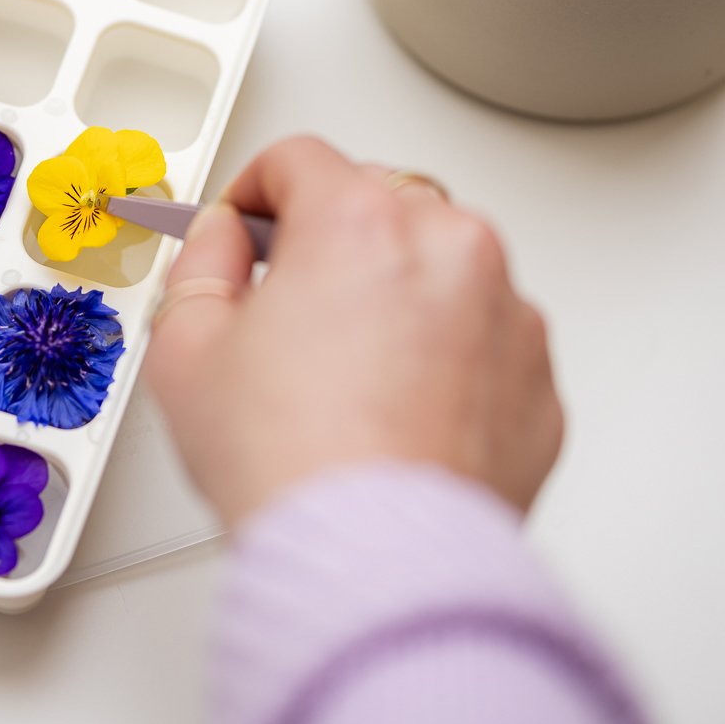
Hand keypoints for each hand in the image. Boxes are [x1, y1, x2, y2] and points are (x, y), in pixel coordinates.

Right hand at [146, 136, 563, 528]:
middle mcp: (448, 247)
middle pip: (380, 200)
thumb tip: (223, 240)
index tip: (246, 225)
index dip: (255, 189)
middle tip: (292, 304)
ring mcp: (505, 311)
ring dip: (399, 288)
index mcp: (360, 220)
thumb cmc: (293, 464)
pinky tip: (399, 406)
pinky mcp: (538, 377)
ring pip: (442, 262)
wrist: (376, 565)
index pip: (299, 158)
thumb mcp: (186, 345)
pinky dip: (449, 351)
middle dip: (333, 238)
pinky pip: (486, 332)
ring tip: (351, 369)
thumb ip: (202, 262)